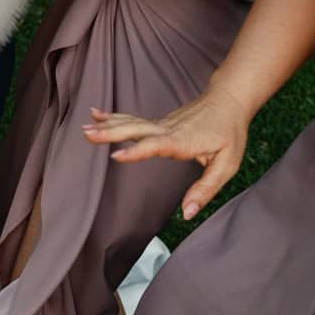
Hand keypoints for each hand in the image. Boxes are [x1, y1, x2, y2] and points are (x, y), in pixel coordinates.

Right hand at [81, 86, 252, 219]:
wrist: (229, 100)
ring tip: (85, 127)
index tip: (116, 156)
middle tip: (87, 135)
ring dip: (107, 125)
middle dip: (111, 133)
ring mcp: (162, 123)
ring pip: (131, 123)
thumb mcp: (227, 165)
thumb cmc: (230, 133)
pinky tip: (97, 114)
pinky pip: (133, 120)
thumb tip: (188, 213)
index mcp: (183, 141)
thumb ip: (206, 190)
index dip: (137, 151)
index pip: (157, 145)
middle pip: (136, 130)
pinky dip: (113, 117)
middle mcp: (168, 129)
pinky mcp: (159, 122)